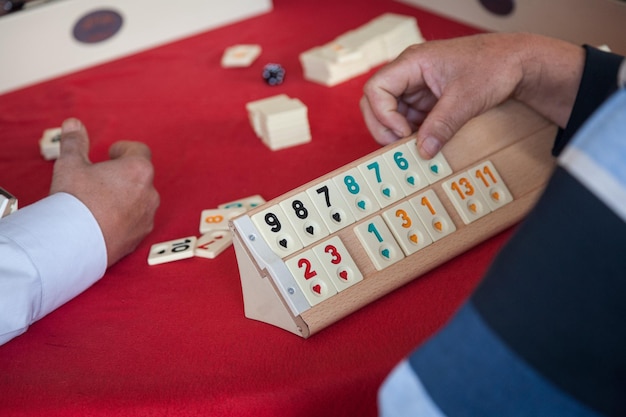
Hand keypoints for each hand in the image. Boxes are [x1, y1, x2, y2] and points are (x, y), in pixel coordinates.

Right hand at [50, 118, 159, 266]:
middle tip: (101, 178)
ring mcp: (148, 216)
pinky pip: (136, 221)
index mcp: (138, 170)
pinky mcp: (141, 236)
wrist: (75, 242)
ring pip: (140, 200)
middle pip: (141, 176)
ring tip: (100, 201)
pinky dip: (124, 218)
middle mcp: (150, 193)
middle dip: (123, 174)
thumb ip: (74, 141)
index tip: (111, 154)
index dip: (124, 149)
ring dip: (126, 197)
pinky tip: (104, 221)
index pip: (139, 150)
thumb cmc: (75, 199)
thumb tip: (73, 124)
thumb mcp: (70, 164)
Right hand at [360, 33, 583, 158]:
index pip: (376, 89)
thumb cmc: (493, 66)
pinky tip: (427, 141)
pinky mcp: (427, 99)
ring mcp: (417, 86)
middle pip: (376, 102)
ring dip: (399, 132)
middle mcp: (409, 73)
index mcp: (412, 62)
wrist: (517, 62)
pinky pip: (409, 118)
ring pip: (390, 113)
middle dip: (384, 126)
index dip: (383, 114)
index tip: (404, 133)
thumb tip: (423, 151)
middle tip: (401, 146)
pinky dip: (413, 133)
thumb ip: (441, 125)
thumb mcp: (465, 99)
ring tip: (418, 146)